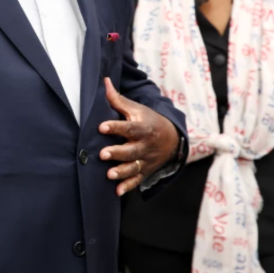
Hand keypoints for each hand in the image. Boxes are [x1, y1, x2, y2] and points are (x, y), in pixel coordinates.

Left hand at [98, 78, 179, 195]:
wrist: (172, 138)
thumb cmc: (148, 120)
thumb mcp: (136, 108)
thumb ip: (118, 99)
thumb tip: (104, 80)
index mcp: (142, 128)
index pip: (128, 127)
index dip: (115, 127)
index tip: (101, 127)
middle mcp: (145, 145)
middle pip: (131, 150)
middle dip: (117, 152)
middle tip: (103, 154)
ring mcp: (146, 160)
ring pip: (134, 167)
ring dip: (122, 171)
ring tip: (109, 174)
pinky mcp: (145, 171)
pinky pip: (137, 180)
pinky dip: (128, 187)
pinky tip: (117, 192)